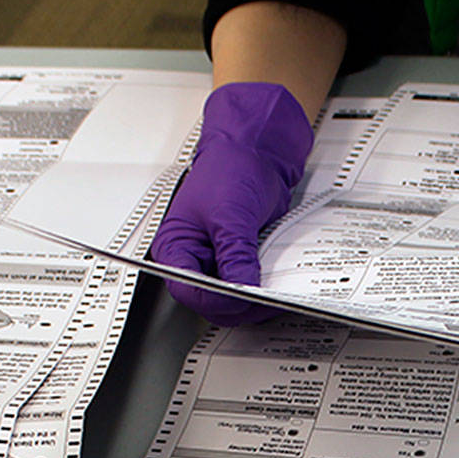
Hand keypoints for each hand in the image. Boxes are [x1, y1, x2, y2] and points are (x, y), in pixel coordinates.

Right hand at [150, 82, 312, 324]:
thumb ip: (235, 254)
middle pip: (212, 302)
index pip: (187, 289)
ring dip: (257, 302)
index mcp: (177, 247)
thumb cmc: (230, 169)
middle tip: (267, 301)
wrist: (256, 152)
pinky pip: (252, 285)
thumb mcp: (230, 214)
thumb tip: (242, 287)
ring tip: (279, 294)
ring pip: (234, 300)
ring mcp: (220, 262)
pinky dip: (266, 290)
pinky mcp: (242, 260)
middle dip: (240, 305)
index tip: (242, 297)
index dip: (215, 300)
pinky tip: (281, 286)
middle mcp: (196, 259)